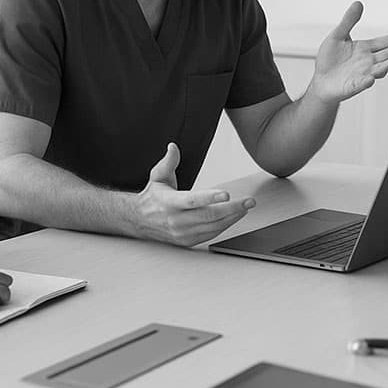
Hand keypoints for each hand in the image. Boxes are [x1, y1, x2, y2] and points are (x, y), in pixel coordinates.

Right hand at [134, 143, 255, 246]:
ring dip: (232, 218)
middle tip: (248, 202)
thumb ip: (168, 161)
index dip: (210, 198)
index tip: (226, 194)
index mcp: (169, 202)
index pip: (192, 200)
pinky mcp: (188, 241)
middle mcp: (176, 220)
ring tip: (245, 208)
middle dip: (232, 209)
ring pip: (213, 227)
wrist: (139, 221)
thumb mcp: (157, 176)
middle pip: (208, 216)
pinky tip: (234, 217)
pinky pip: (211, 234)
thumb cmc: (153, 197)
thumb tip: (173, 147)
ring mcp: (182, 233)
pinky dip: (225, 226)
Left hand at [309, 2, 387, 103]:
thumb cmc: (329, 58)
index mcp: (364, 49)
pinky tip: (371, 78)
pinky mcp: (354, 86)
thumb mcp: (337, 35)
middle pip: (385, 55)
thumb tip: (358, 3)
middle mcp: (367, 62)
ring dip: (385, 66)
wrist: (320, 80)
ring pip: (377, 70)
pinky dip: (367, 82)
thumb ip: (348, 21)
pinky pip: (362, 84)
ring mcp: (362, 74)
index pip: (382, 43)